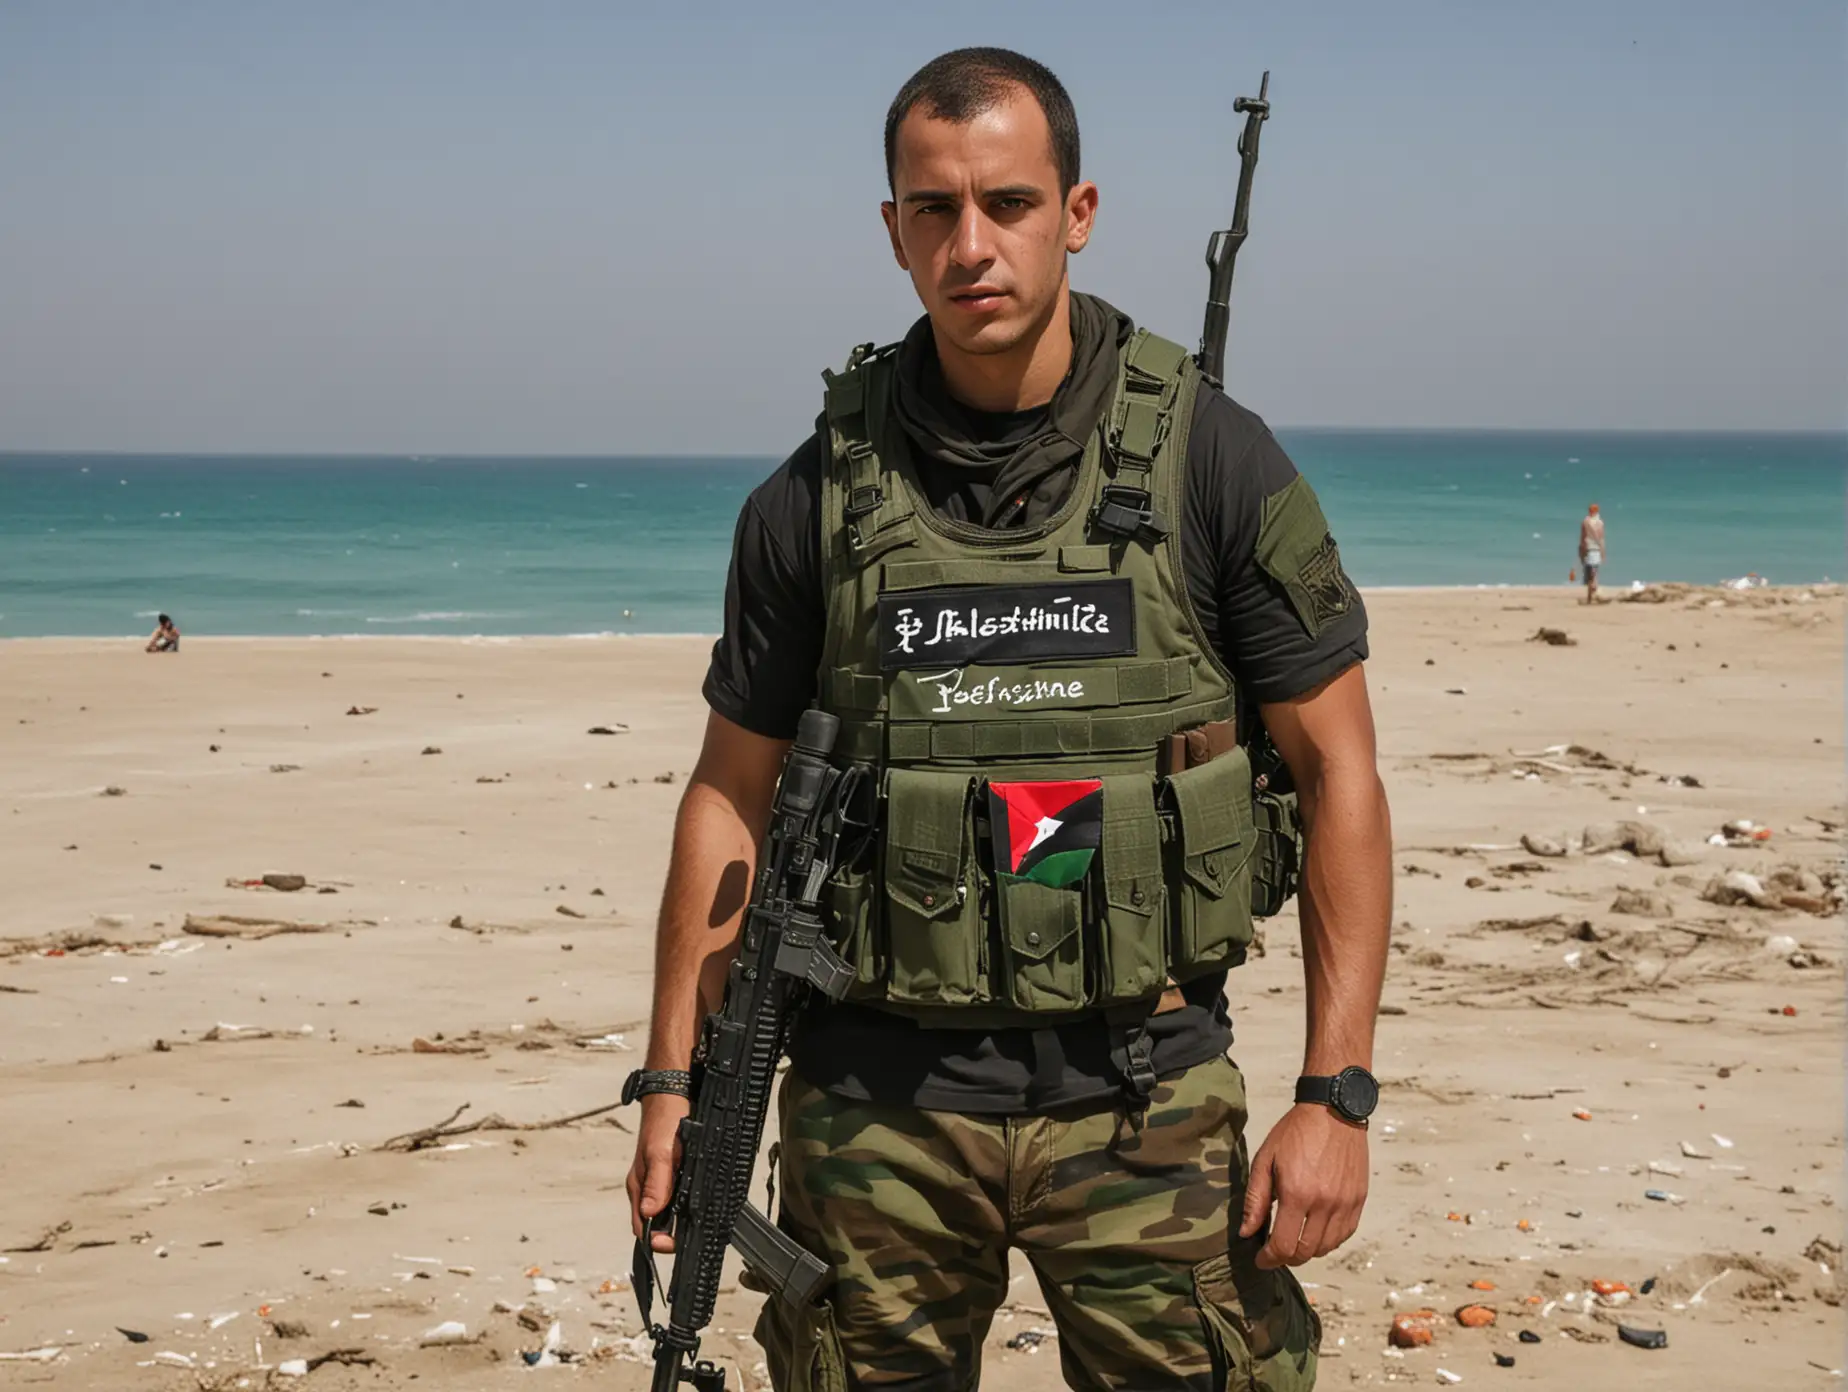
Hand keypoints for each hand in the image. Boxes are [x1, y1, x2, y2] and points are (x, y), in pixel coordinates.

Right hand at [625, 1092, 690, 1251]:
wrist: (673, 1095)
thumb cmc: (664, 1121)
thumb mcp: (661, 1153)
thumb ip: (657, 1183)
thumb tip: (649, 1212)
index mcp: (639, 1186)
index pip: (642, 1226)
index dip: (657, 1240)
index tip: (675, 1244)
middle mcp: (646, 1187)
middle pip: (655, 1222)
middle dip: (671, 1233)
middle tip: (693, 1236)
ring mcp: (659, 1180)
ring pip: (667, 1210)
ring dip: (681, 1219)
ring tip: (699, 1223)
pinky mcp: (672, 1173)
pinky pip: (677, 1196)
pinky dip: (686, 1203)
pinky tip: (699, 1202)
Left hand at [1238, 1102, 1368, 1268]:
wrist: (1333, 1111)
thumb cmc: (1295, 1132)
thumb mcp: (1265, 1160)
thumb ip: (1256, 1199)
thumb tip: (1247, 1232)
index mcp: (1298, 1194)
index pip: (1284, 1246)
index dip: (1269, 1259)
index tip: (1261, 1259)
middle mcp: (1325, 1203)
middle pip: (1306, 1252)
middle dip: (1286, 1258)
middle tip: (1274, 1252)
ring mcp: (1345, 1204)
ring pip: (1326, 1248)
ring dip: (1307, 1251)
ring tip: (1293, 1240)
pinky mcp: (1358, 1200)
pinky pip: (1344, 1234)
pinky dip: (1328, 1240)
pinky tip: (1315, 1231)